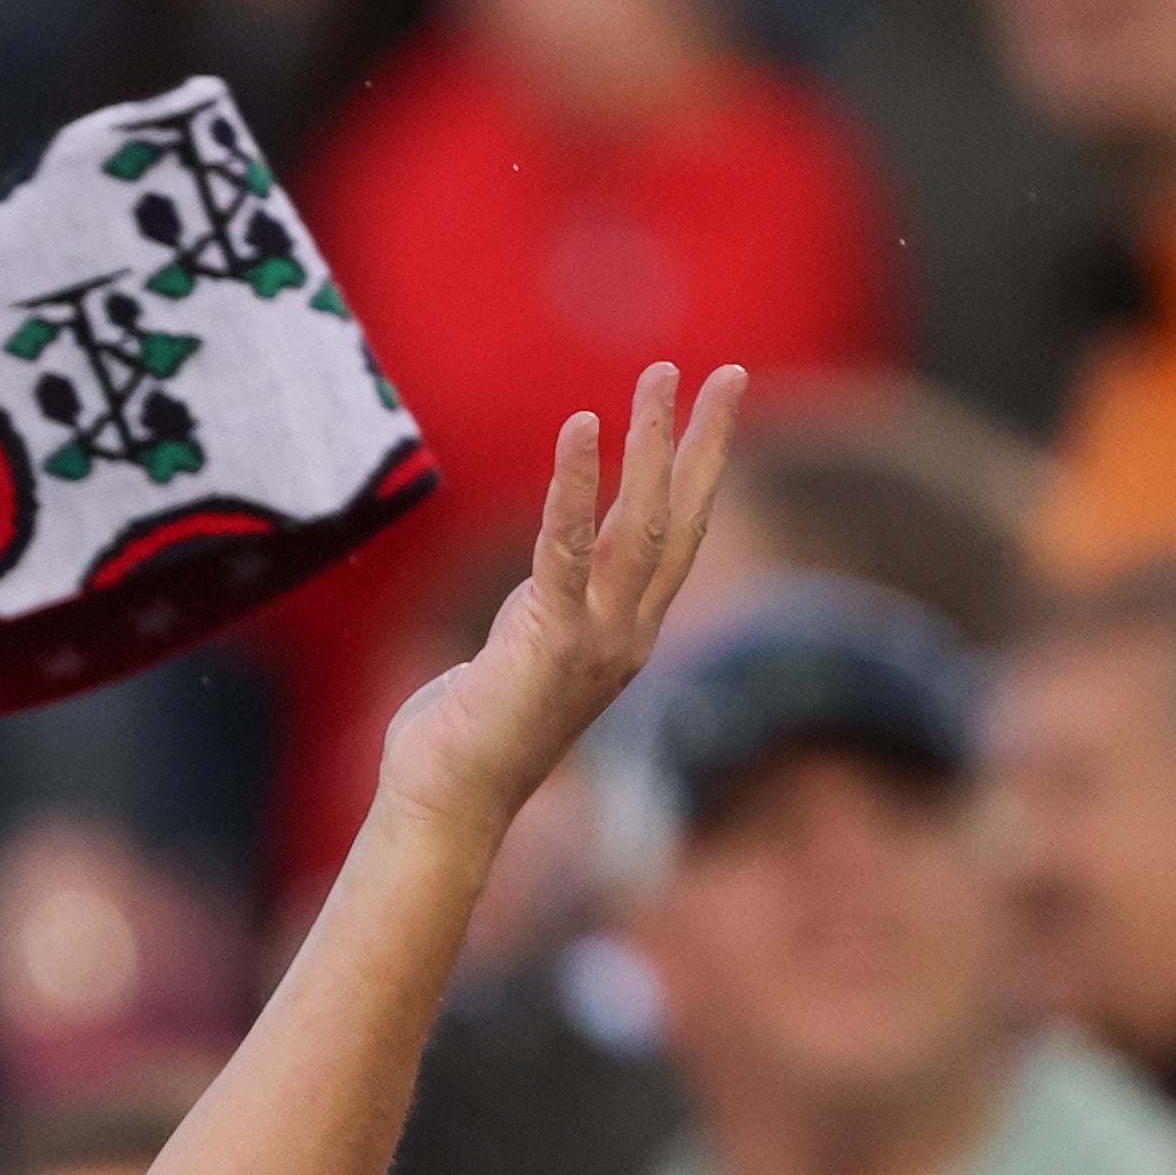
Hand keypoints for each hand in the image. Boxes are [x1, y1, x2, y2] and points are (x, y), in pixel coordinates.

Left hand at [370, 362, 744, 848]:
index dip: (702, 472)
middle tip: (727, 372)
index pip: (679, 538)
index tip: (717, 409)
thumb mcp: (524, 650)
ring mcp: (597, 641)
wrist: (448, 802)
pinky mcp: (550, 641)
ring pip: (641, 524)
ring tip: (659, 377)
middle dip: (706, 443)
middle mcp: (628, 635)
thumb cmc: (471, 733)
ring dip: (653, 444)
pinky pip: (566, 546)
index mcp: (626, 633)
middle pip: (682, 520)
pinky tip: (582, 425)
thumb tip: (552, 569)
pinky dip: (575, 483)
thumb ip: (550, 606)